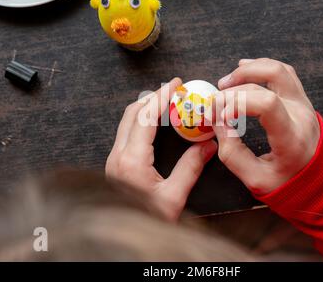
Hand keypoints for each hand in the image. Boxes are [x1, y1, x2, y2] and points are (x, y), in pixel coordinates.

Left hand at [106, 78, 216, 220]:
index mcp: (131, 160)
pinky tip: (155, 122)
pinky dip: (141, 120)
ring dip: (145, 107)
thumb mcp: (174, 197)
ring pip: (126, 122)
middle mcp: (117, 155)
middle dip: (152, 97)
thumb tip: (208, 145)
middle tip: (173, 89)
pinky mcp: (115, 165)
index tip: (175, 84)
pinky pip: (126, 133)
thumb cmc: (146, 221)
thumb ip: (191, 168)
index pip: (145, 116)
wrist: (122, 238)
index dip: (161, 96)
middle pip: (131, 113)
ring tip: (166, 101)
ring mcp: (113, 160)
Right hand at [213, 58, 319, 195]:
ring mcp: (304, 103)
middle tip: (216, 99)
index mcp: (292, 138)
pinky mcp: (301, 99)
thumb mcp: (255, 179)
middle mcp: (302, 114)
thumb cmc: (286, 183)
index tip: (220, 115)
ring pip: (279, 69)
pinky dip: (261, 67)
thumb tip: (217, 121)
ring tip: (226, 83)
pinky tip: (243, 70)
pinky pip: (283, 72)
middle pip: (271, 79)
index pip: (268, 103)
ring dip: (249, 70)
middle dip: (237, 85)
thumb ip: (232, 152)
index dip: (238, 102)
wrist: (318, 182)